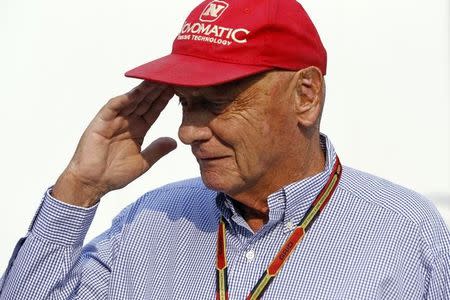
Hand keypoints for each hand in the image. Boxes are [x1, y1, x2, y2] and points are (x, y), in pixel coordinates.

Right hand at [52, 81, 176, 206]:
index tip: (178, 90)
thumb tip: (174, 142)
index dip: (164, 100)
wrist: (92, 184)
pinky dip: (121, 100)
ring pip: (130, 101)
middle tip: (170, 77)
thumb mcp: (142, 163)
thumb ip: (157, 151)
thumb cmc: (113, 174)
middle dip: (156, 90)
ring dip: (142, 90)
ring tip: (155, 79)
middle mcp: (126, 122)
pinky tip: (132, 93)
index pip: (153, 110)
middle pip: (144, 102)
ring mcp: (114, 121)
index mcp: (137, 130)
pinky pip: (112, 108)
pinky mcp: (100, 123)